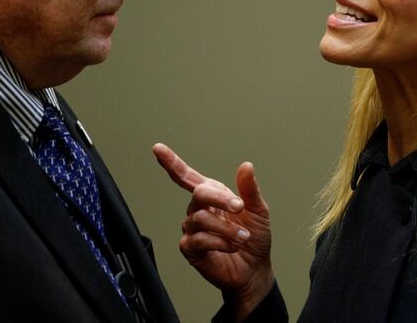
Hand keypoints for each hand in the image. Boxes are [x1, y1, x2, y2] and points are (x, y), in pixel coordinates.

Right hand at [153, 143, 272, 318]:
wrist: (255, 269)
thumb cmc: (254, 238)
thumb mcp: (258, 210)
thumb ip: (249, 189)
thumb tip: (246, 166)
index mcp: (212, 195)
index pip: (187, 176)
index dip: (171, 162)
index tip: (158, 148)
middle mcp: (198, 209)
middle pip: (199, 195)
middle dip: (221, 199)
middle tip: (240, 208)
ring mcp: (192, 229)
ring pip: (202, 219)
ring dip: (227, 228)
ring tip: (243, 237)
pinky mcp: (190, 248)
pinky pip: (199, 239)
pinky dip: (220, 242)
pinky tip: (231, 247)